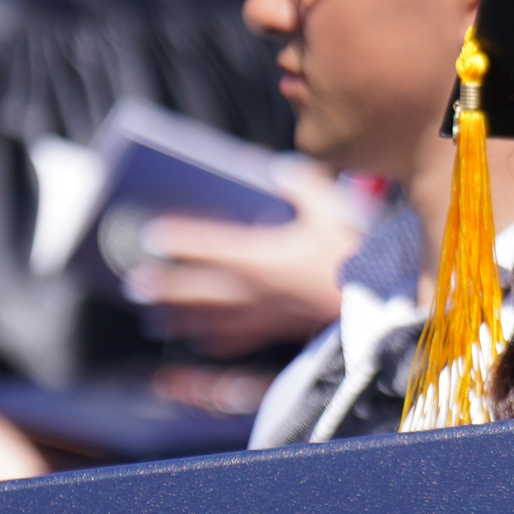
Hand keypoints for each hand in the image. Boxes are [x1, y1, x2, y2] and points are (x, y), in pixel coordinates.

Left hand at [132, 161, 358, 356]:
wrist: (378, 306)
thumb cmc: (353, 260)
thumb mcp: (331, 211)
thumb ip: (302, 186)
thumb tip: (279, 169)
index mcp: (262, 256)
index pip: (209, 245)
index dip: (180, 239)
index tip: (153, 234)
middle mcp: (255, 288)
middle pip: (199, 289)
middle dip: (165, 287)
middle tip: (135, 286)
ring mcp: (266, 314)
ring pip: (213, 319)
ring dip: (182, 318)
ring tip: (156, 319)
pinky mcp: (280, 330)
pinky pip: (241, 339)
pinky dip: (217, 342)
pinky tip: (203, 343)